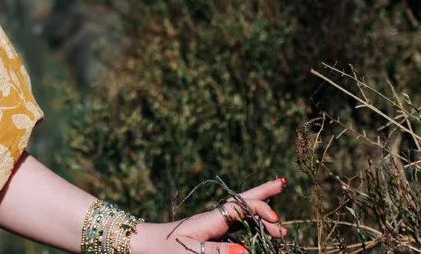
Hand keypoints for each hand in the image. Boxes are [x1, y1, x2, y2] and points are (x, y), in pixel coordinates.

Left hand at [133, 178, 290, 253]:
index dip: (261, 210)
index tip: (277, 224)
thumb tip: (246, 251)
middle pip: (243, 200)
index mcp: (211, 218)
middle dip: (263, 192)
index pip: (241, 206)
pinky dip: (250, 223)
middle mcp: (214, 218)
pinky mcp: (211, 234)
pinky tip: (258, 228)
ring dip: (260, 212)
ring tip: (279, 222)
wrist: (145, 245)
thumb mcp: (191, 252)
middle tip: (283, 183)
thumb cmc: (165, 249)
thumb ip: (217, 251)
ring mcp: (213, 225)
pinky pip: (235, 224)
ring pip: (242, 212)